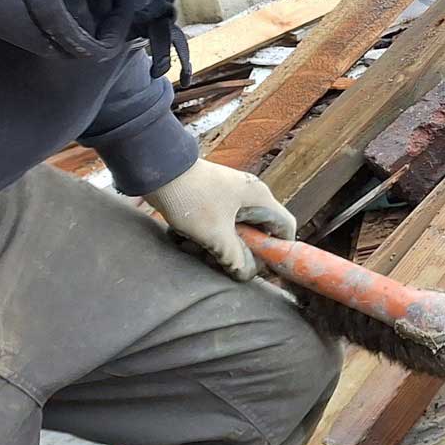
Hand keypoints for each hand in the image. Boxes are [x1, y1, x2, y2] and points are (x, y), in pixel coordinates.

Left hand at [147, 160, 297, 280]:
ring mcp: (231, 196)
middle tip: (219, 261)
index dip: (279, 250)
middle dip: (239, 251)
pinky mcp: (213, 199)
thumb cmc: (192, 198)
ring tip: (194, 247)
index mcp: (260, 199)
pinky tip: (185, 238)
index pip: (285, 227)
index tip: (263, 267)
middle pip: (257, 232)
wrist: (159, 170)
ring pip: (234, 231)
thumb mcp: (215, 234)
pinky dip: (206, 235)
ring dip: (217, 245)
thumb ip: (235, 257)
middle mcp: (250, 196)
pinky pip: (218, 224)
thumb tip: (247, 274)